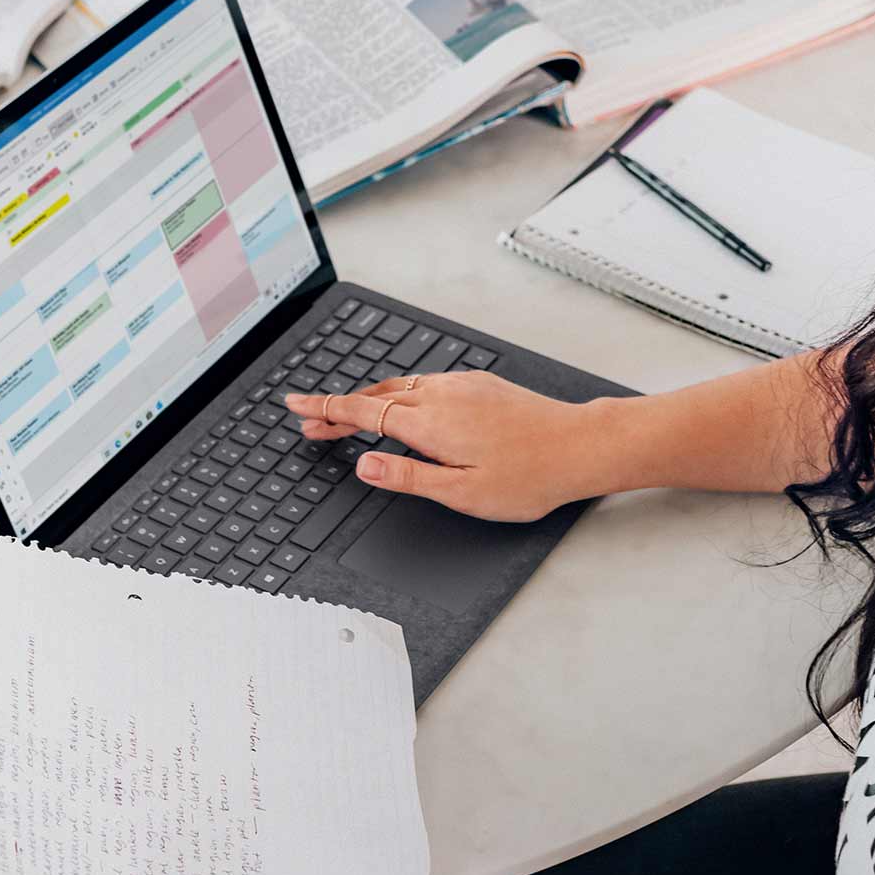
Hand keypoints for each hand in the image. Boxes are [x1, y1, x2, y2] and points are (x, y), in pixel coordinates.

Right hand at [284, 370, 612, 522]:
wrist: (578, 445)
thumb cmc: (528, 476)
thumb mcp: (461, 492)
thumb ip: (408, 476)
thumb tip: (364, 465)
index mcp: (430, 423)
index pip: (361, 412)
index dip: (324, 409)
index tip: (296, 405)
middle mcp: (441, 395)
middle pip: (374, 396)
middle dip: (338, 408)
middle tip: (311, 422)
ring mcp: (461, 385)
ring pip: (399, 387)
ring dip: (367, 400)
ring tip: (347, 416)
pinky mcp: (478, 383)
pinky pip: (424, 382)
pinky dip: (398, 393)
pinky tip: (401, 405)